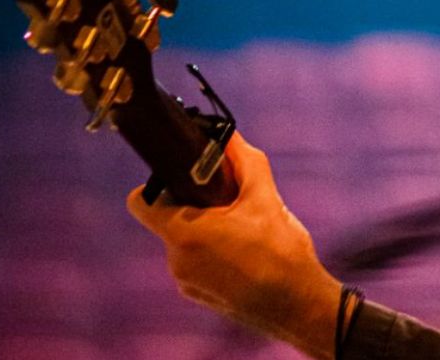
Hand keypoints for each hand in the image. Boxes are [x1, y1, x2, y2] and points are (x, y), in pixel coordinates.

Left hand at [127, 132, 341, 358]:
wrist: (297, 304)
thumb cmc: (281, 251)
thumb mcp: (265, 197)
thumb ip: (244, 161)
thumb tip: (229, 136)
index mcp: (185, 232)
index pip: (141, 201)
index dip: (160, 184)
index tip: (189, 180)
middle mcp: (176, 259)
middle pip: (169, 218)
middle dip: (195, 204)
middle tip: (228, 201)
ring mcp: (185, 281)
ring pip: (184, 240)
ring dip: (206, 229)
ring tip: (243, 230)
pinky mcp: (198, 295)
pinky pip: (195, 262)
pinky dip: (213, 252)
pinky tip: (244, 254)